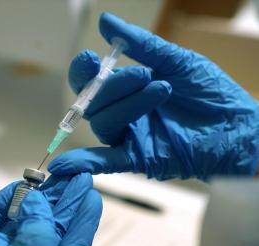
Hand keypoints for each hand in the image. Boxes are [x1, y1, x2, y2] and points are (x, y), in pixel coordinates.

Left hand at [0, 173, 101, 245]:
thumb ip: (32, 218)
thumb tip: (33, 200)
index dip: (3, 198)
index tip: (24, 185)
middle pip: (26, 218)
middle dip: (50, 197)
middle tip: (65, 178)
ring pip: (51, 228)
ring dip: (69, 206)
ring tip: (83, 183)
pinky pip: (69, 244)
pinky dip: (80, 224)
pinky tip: (90, 204)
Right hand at [49, 12, 258, 180]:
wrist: (238, 126)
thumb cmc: (211, 92)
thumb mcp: (177, 61)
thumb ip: (141, 45)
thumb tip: (106, 21)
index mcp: (126, 89)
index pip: (90, 82)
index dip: (84, 71)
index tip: (93, 58)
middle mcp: (122, 112)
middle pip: (92, 102)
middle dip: (113, 86)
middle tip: (144, 74)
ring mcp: (128, 135)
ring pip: (103, 123)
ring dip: (127, 105)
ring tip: (161, 90)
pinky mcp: (138, 157)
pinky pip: (106, 162)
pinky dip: (85, 163)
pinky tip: (65, 166)